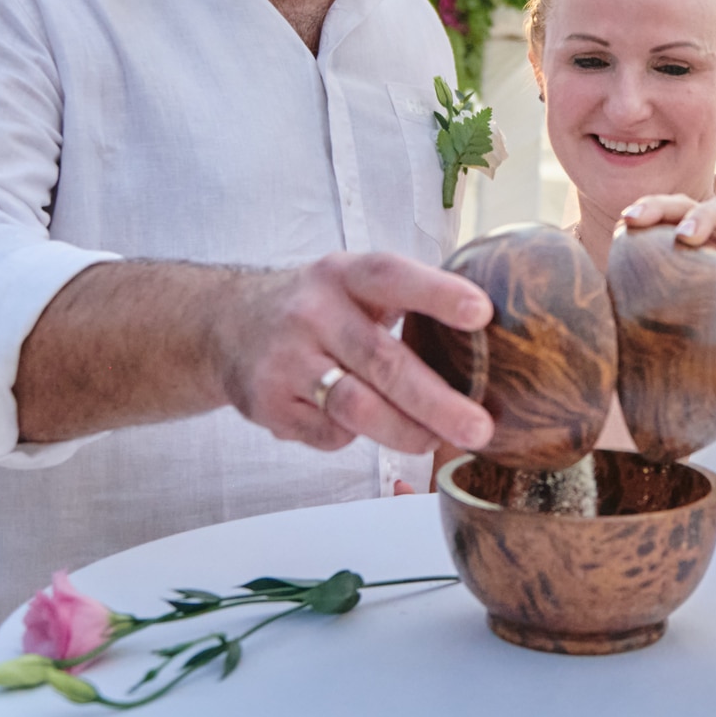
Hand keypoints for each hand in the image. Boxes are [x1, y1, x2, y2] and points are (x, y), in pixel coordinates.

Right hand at [213, 252, 493, 456]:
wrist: (227, 326)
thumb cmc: (317, 308)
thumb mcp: (354, 284)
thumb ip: (407, 302)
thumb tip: (488, 340)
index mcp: (344, 275)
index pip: (393, 278)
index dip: (438, 294)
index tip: (481, 313)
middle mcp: (313, 313)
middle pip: (382, 361)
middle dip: (437, 401)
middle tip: (479, 428)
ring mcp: (287, 360)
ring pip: (356, 407)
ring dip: (405, 431)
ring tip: (437, 441)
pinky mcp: (269, 403)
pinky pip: (329, 434)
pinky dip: (354, 437)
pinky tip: (361, 426)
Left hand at [619, 191, 715, 363]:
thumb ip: (705, 347)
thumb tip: (659, 390)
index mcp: (712, 249)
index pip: (673, 224)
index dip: (647, 222)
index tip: (619, 229)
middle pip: (692, 204)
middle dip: (661, 207)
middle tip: (634, 218)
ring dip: (704, 219)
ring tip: (685, 238)